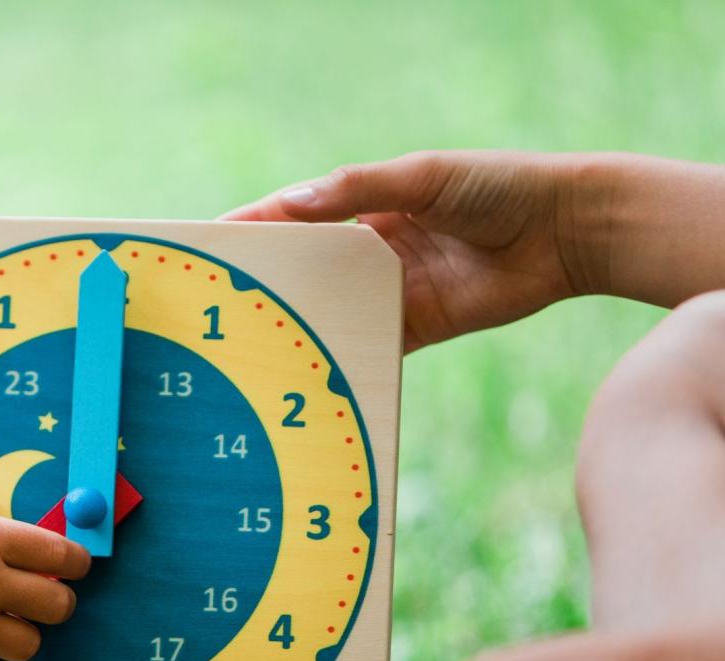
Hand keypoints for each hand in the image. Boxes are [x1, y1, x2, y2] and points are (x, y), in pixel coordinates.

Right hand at [223, 151, 604, 350]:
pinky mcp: (417, 326)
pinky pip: (371, 343)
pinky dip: (342, 353)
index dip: (253, 227)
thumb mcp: (423, 176)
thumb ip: (358, 189)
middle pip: (304, 266)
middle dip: (263, 281)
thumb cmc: (497, 185)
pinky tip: (306, 367)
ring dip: (295, 322)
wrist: (566, 232)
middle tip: (215, 303)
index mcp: (366, 203)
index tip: (211, 243)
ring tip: (248, 343)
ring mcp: (391, 289)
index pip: (295, 215)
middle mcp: (370, 248)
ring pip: (331, 308)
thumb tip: (290, 202)